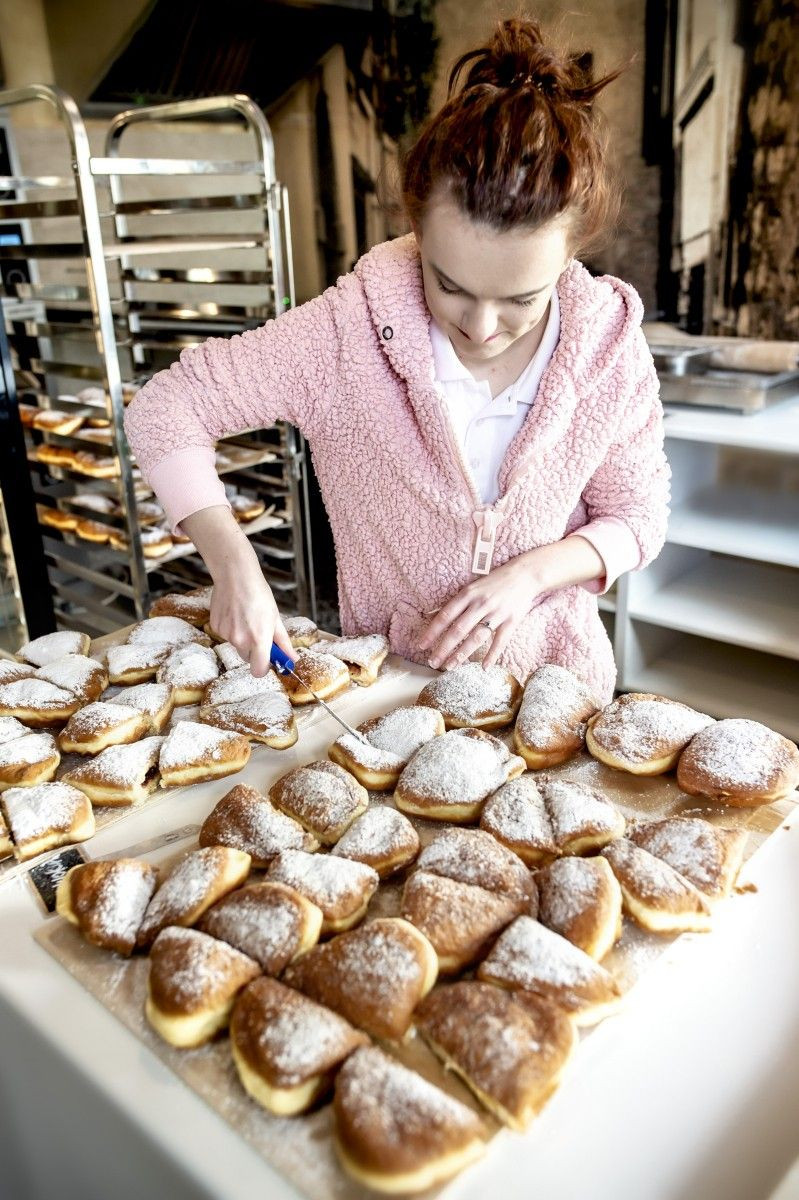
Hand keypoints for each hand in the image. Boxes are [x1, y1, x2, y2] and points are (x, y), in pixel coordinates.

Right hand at [181, 505, 292, 675]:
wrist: (236, 576)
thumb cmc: (259, 595)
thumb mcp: (275, 619)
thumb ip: (283, 643)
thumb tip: (292, 659)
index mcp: (259, 639)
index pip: (259, 671)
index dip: (264, 668)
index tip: (268, 660)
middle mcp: (241, 640)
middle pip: (248, 658)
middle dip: (255, 650)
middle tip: (259, 631)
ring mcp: (226, 634)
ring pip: (237, 645)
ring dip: (242, 637)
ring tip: (246, 616)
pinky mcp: (215, 627)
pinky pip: (226, 635)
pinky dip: (231, 628)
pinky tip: (235, 613)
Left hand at [417, 536, 605, 670]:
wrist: (525, 574)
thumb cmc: (495, 581)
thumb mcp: (473, 586)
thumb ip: (456, 602)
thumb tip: (433, 615)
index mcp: (468, 594)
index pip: (445, 616)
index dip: (432, 631)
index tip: (421, 645)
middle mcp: (481, 604)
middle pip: (458, 630)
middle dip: (443, 648)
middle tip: (432, 662)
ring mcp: (496, 613)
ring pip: (476, 637)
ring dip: (462, 654)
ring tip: (450, 667)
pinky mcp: (511, 620)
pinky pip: (500, 641)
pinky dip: (492, 655)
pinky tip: (484, 667)